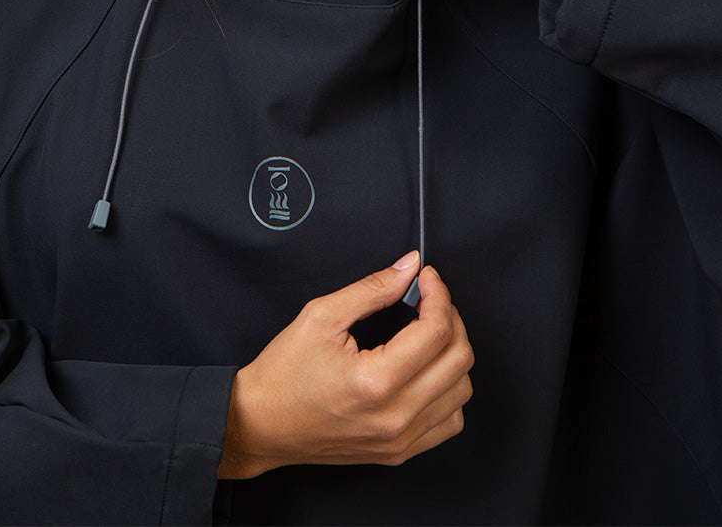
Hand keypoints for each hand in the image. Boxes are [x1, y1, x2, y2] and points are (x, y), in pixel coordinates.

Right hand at [217, 252, 473, 478]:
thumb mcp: (321, 316)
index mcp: (375, 381)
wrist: (259, 424)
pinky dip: (449, 390)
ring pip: (462, 390)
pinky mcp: (399, 453)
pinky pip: (450, 421)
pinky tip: (428, 371)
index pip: (436, 331)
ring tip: (429, 332)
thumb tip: (409, 268)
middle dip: (451, 317)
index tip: (427, 278)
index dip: (439, 294)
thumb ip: (372, 288)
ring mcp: (400, 439)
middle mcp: (395, 416)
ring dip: (453, 353)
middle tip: (430, 299)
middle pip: (459, 359)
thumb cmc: (283, 374)